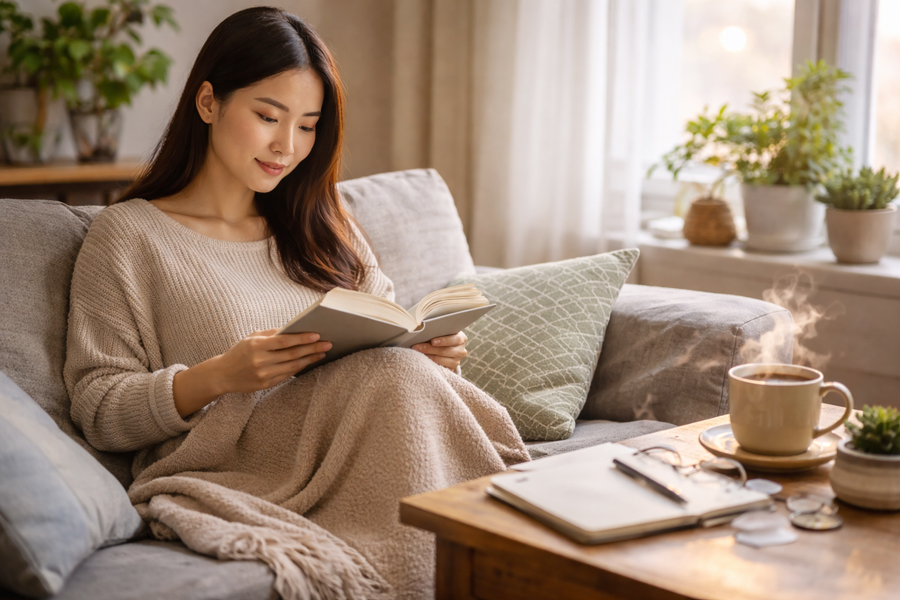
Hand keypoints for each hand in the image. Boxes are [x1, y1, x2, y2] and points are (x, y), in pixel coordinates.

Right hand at [215, 329, 331, 393]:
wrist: (222, 375)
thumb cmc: (240, 352)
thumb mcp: (251, 338)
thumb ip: (271, 333)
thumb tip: (293, 329)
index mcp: (256, 346)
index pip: (283, 341)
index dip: (301, 338)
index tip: (316, 335)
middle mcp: (260, 361)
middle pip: (291, 354)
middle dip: (311, 349)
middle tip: (327, 344)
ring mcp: (263, 374)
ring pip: (292, 366)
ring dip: (309, 359)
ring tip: (321, 353)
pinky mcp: (266, 384)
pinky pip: (287, 375)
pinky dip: (299, 368)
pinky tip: (308, 362)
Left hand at [412, 332, 467, 370]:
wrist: (448, 348)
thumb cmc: (443, 337)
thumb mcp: (444, 332)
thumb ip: (437, 331)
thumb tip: (421, 330)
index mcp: (461, 338)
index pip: (455, 339)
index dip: (443, 340)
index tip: (432, 341)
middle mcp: (461, 351)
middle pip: (445, 351)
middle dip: (429, 349)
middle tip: (417, 347)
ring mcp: (457, 361)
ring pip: (441, 360)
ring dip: (427, 357)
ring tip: (417, 354)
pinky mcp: (451, 369)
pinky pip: (440, 368)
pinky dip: (430, 364)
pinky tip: (423, 361)